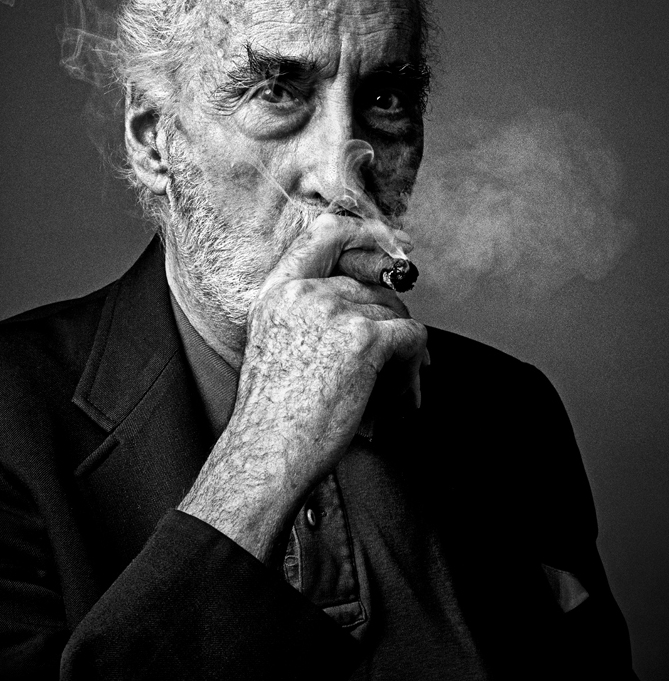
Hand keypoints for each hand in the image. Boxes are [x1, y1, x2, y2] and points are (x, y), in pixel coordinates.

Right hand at [178, 213, 427, 562]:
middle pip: (372, 286)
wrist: (266, 452)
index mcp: (278, 290)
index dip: (364, 230)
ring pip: (394, 314)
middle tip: (402, 355)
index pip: (325, 231)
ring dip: (403, 353)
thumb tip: (362, 304)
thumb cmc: (269, 413)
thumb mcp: (273, 343)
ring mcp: (335, 312)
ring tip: (396, 387)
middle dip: (391, 321)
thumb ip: (307, 313)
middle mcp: (305, 292)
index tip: (394, 242)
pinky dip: (415, 367)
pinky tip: (404, 395)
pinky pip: (412, 338)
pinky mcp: (365, 339)